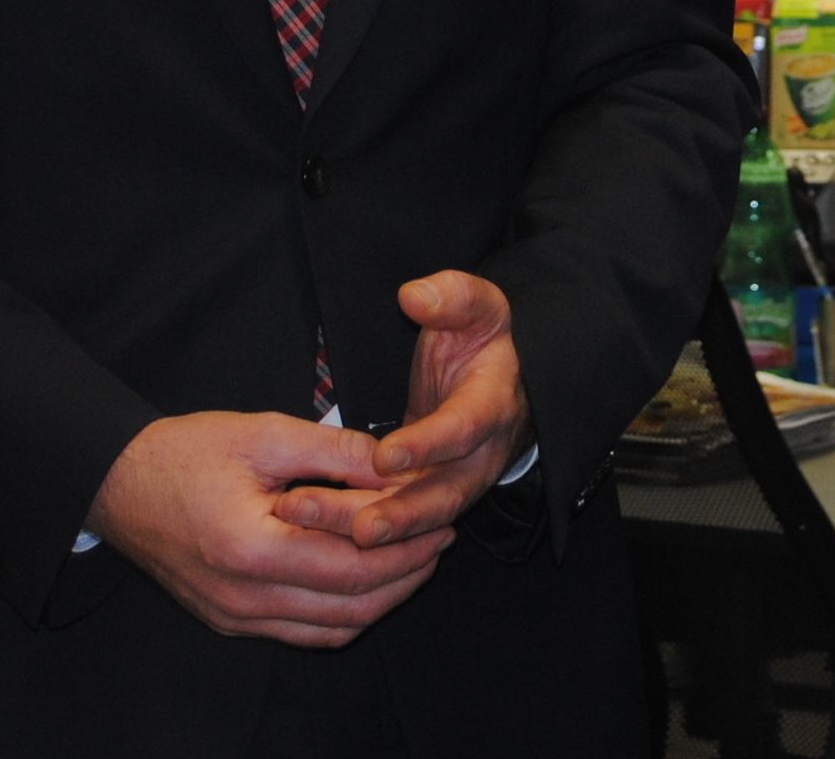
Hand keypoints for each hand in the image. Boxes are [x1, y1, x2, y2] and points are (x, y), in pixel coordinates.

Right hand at [88, 409, 443, 646]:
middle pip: (350, 607)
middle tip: (440, 540)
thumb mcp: (264, 434)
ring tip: (415, 559)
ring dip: (381, 598)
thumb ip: (335, 453)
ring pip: (331, 628)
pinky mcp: (232, 621)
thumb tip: (396, 467)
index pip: (352, 568)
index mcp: (252, 550)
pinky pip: (303, 631)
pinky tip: (367, 580)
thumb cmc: (184, 453)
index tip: (442, 522)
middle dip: (406, 576)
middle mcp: (244, 598)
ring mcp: (236, 617)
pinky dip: (344, 612)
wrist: (118, 485)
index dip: (406, 550)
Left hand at [286, 271, 530, 552]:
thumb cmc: (481, 338)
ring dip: (384, 530)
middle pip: (445, 493)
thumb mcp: (478, 306)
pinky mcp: (436, 494)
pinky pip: (410, 521)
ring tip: (339, 538)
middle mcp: (482, 454)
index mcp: (493, 404)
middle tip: (360, 530)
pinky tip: (334, 537)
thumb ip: (452, 297)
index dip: (427, 444)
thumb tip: (415, 296)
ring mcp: (460, 480)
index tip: (382, 456)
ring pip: (425, 517)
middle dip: (403, 514)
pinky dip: (377, 532)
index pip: (464, 428)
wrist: (500, 376)